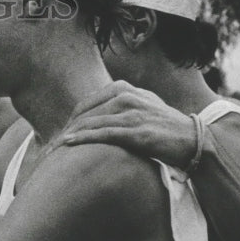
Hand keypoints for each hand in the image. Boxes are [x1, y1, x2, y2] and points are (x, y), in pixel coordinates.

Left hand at [55, 80, 197, 167]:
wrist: (193, 140)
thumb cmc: (163, 128)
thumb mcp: (139, 109)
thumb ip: (117, 109)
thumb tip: (92, 120)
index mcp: (124, 89)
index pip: (86, 105)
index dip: (69, 121)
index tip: (56, 137)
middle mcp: (126, 96)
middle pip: (85, 114)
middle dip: (64, 131)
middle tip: (47, 148)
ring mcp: (131, 112)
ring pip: (90, 124)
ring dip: (68, 138)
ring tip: (51, 151)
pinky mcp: (136, 130)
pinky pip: (103, 134)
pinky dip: (83, 139)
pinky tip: (67, 144)